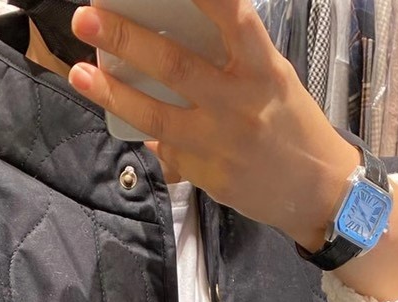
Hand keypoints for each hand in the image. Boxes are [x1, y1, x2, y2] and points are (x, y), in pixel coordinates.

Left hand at [68, 0, 354, 252]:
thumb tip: (173, 33)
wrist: (318, 189)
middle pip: (177, 66)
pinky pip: (167, 151)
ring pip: (158, 116)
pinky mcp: (210, 176)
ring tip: (79, 73)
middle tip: (87, 17)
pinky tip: (118, 118)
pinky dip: (143, 135)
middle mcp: (242, 102)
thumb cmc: (291, 124)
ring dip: (113, 94)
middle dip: (127, 39)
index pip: (234, 17)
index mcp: (263, 68)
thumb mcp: (272, 78)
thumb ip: (231, 57)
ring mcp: (223, 142)